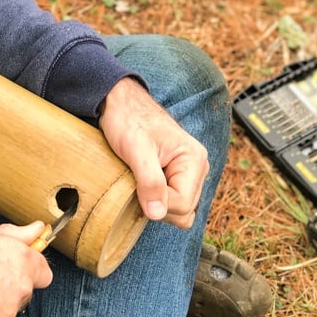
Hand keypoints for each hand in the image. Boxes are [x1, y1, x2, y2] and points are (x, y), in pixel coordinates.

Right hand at [0, 221, 52, 316]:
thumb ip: (15, 236)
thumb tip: (36, 229)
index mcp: (21, 262)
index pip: (43, 274)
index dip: (30, 273)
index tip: (15, 272)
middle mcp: (18, 290)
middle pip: (20, 295)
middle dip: (4, 291)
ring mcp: (4, 315)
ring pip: (0, 314)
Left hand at [99, 77, 208, 228]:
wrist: (120, 103)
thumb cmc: (128, 120)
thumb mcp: (136, 151)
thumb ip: (150, 182)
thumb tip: (157, 213)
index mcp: (194, 161)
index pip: (183, 205)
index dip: (157, 204)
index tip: (136, 187)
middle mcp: (197, 170)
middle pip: (184, 212)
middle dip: (158, 206)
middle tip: (136, 185)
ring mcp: (186, 175)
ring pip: (178, 211)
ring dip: (155, 204)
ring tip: (138, 183)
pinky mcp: (174, 177)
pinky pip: (170, 203)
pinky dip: (154, 200)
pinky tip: (140, 186)